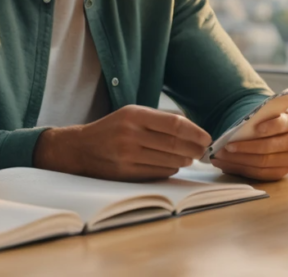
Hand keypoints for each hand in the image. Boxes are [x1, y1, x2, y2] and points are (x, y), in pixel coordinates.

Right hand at [34, 105, 211, 180]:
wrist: (80, 148)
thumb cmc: (111, 129)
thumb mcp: (130, 115)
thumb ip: (158, 120)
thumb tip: (192, 129)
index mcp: (134, 115)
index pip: (175, 124)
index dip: (195, 132)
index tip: (207, 137)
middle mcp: (131, 134)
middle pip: (176, 144)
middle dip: (195, 149)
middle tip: (203, 151)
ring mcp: (128, 155)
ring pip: (170, 160)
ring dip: (184, 160)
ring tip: (189, 158)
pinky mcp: (126, 172)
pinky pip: (159, 172)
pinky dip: (171, 169)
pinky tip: (173, 165)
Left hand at [211, 110, 287, 180]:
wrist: (270, 129)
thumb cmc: (264, 118)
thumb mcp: (264, 112)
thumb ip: (256, 115)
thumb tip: (239, 124)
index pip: (285, 124)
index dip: (271, 126)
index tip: (255, 128)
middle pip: (272, 146)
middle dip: (246, 146)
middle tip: (225, 146)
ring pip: (264, 162)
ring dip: (239, 160)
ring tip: (220, 157)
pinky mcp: (282, 172)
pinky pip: (261, 174)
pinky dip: (241, 169)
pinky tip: (225, 165)